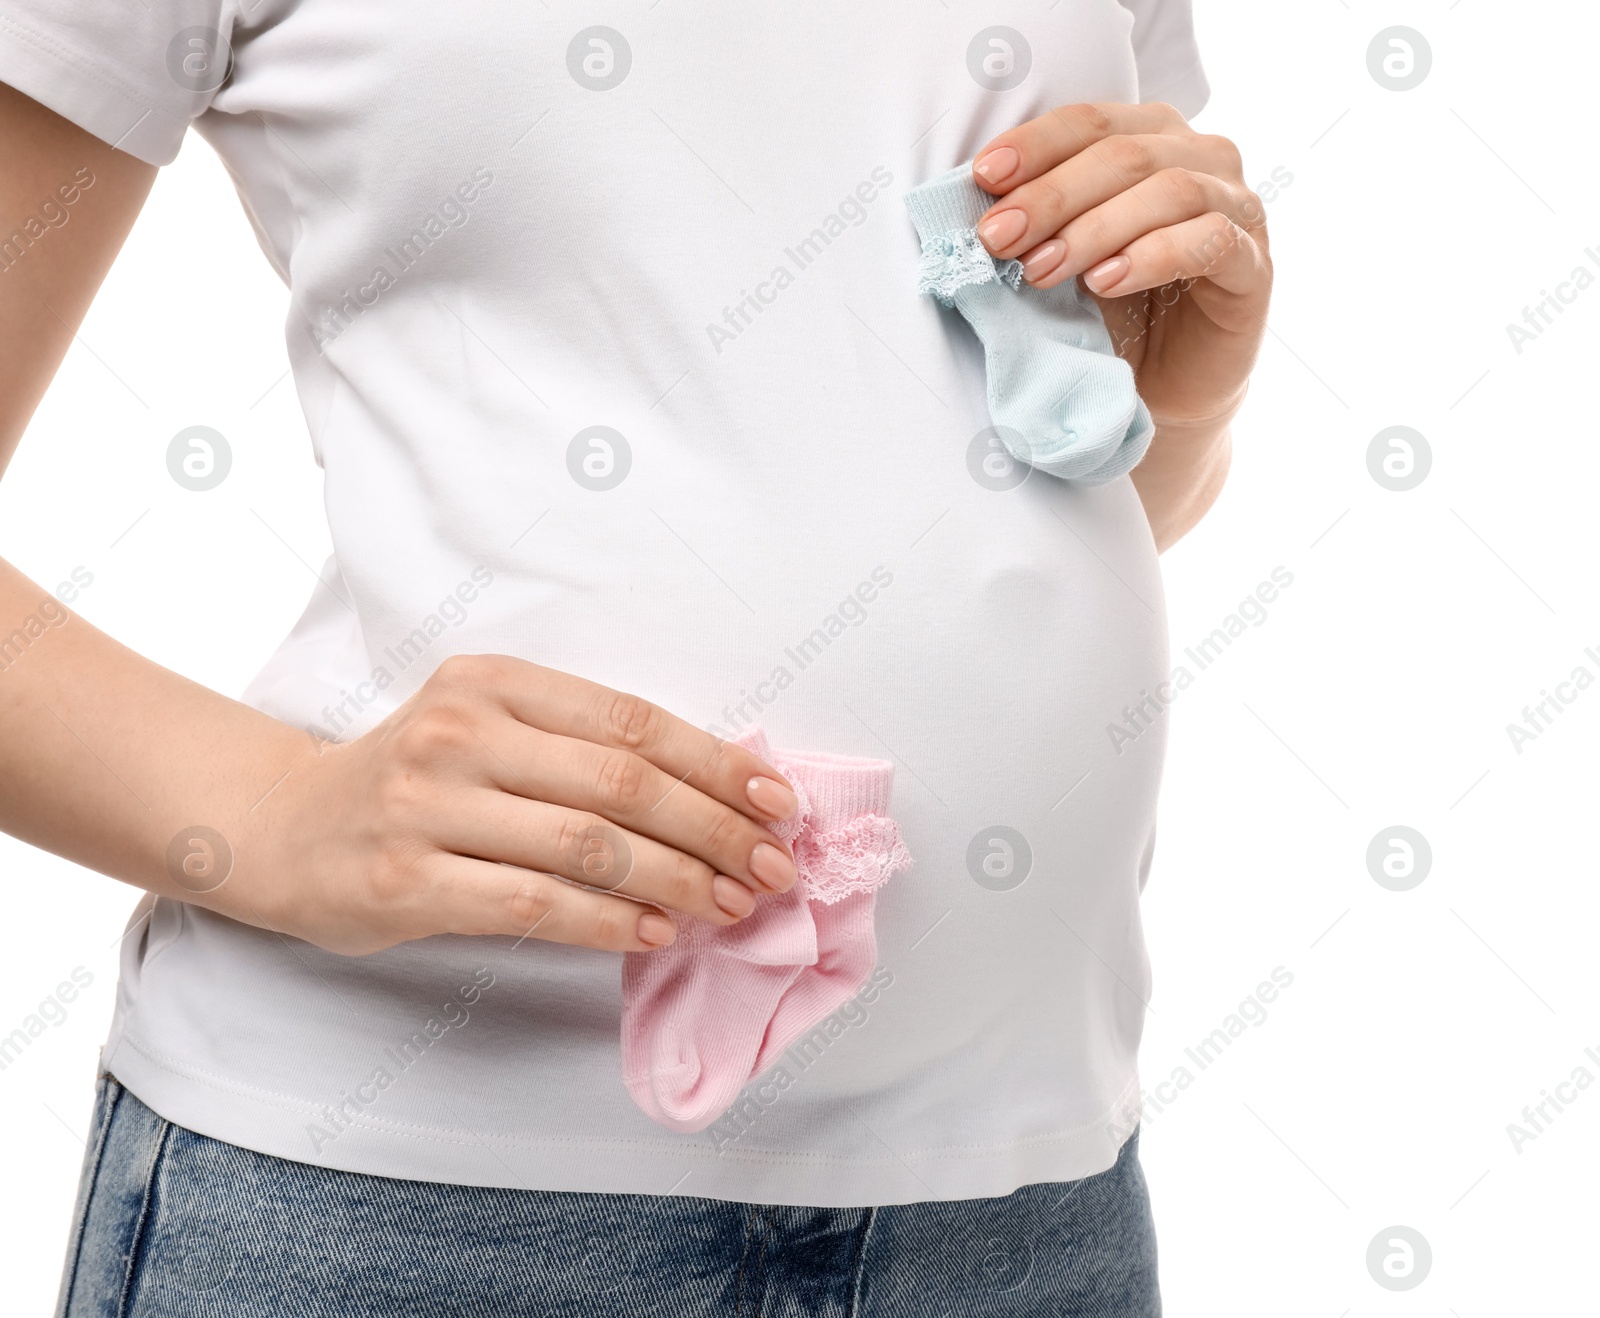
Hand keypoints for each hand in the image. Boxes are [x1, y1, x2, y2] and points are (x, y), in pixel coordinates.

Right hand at [246, 655, 800, 955]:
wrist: (284, 828)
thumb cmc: (414, 781)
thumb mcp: (489, 730)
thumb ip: (581, 749)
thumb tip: (719, 789)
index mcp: (494, 680)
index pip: (631, 720)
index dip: (716, 762)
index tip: (778, 801)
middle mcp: (460, 731)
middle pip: (621, 782)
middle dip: (714, 829)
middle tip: (772, 867)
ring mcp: (426, 805)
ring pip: (586, 846)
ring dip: (677, 881)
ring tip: (730, 905)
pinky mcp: (404, 880)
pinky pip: (532, 904)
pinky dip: (607, 922)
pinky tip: (655, 933)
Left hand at [968, 102, 1271, 437]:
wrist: (1160, 386)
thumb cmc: (1109, 310)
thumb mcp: (1061, 256)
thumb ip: (1036, 224)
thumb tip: (979, 210)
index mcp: (1152, 137)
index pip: (1091, 123)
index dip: (1035, 145)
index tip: (982, 177)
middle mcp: (1203, 158)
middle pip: (1124, 155)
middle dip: (1051, 196)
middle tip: (997, 238)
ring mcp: (1237, 208)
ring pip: (1169, 192)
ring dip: (1094, 230)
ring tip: (1041, 270)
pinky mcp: (1254, 266)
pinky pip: (1209, 243)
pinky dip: (1151, 257)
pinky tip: (1105, 282)